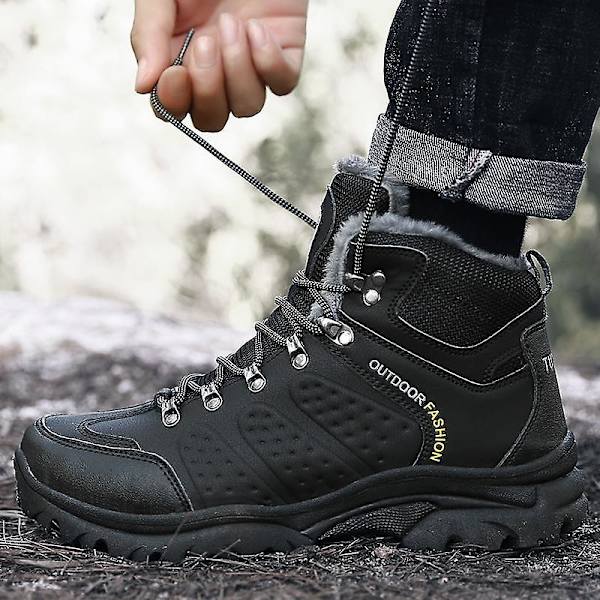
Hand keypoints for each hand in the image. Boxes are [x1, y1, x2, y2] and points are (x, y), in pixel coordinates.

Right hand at [131, 0, 307, 131]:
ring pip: (248, 106)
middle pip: (212, 118)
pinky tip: (257, 28)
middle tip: (206, 42)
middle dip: (208, 90)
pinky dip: (269, 62)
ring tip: (233, 23)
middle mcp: (216, 72)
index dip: (175, 102)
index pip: (174, 107)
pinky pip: (282, 83)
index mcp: (179, 60)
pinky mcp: (284, 55)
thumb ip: (150, 34)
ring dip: (238, 71)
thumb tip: (142, 86)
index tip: (175, 73)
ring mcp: (252, 67)